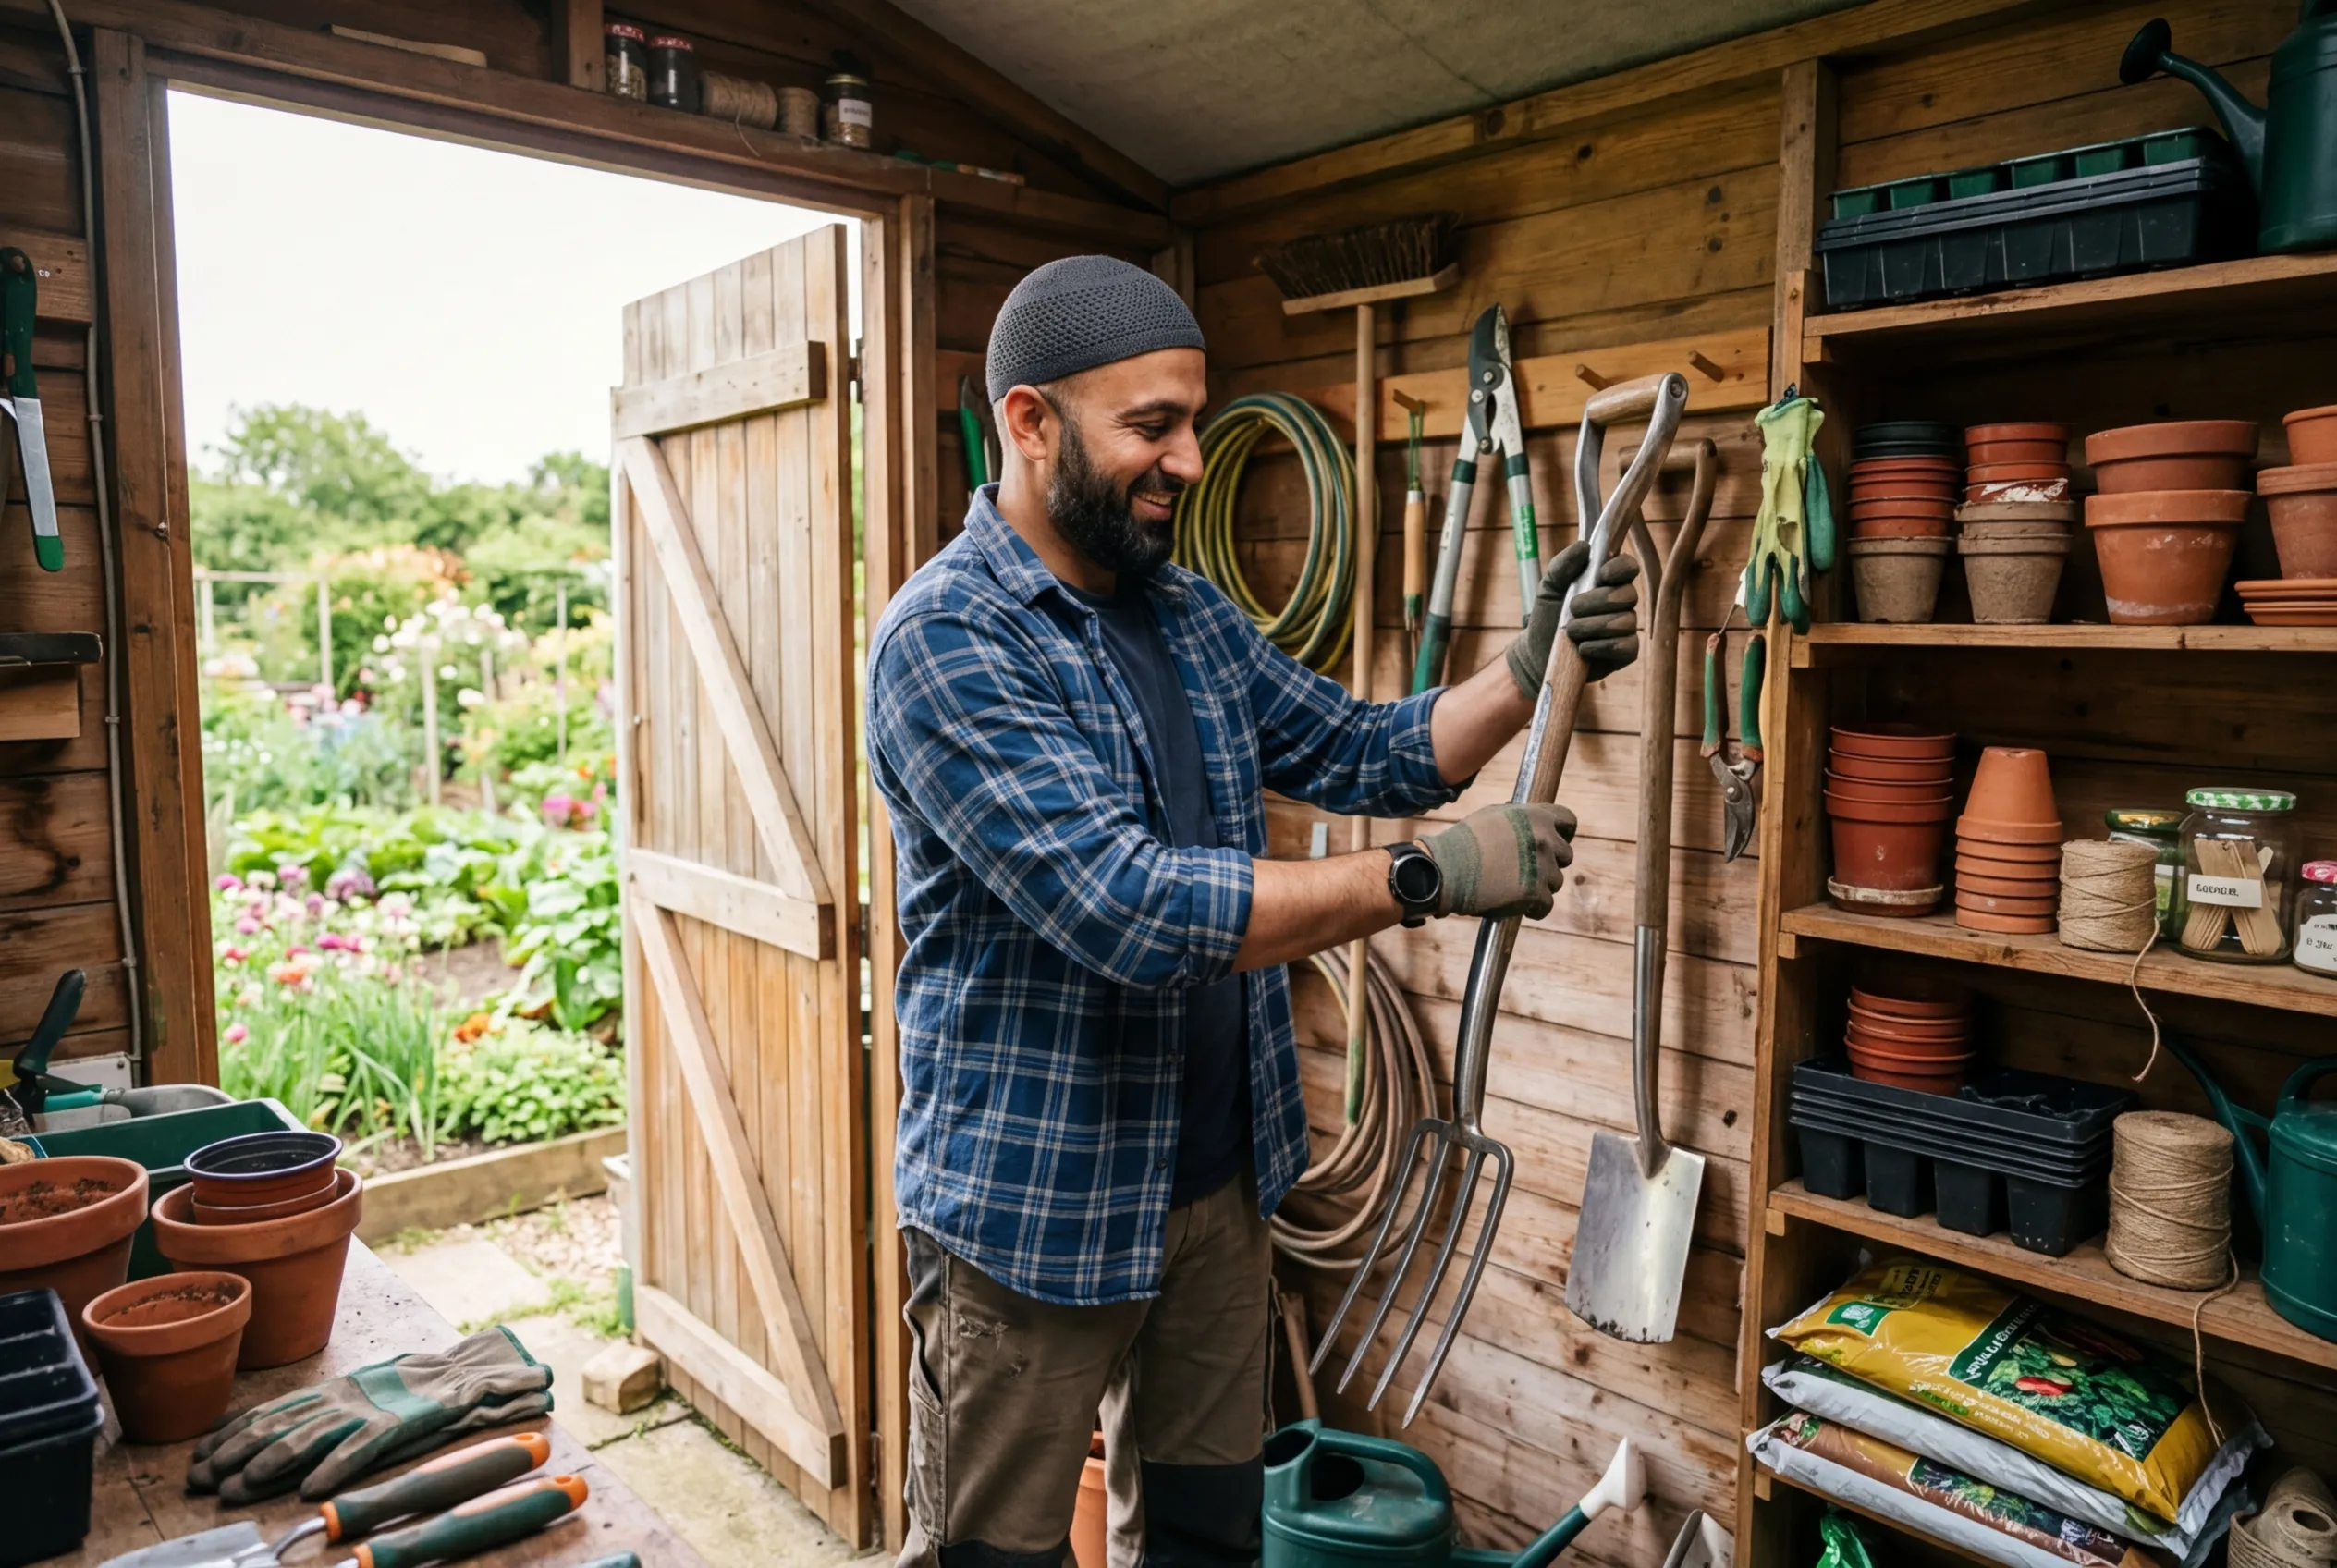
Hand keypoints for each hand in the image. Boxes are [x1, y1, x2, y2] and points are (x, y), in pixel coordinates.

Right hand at [1420, 802, 1576, 919]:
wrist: (1446, 870)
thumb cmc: (1463, 842)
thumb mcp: (1492, 816)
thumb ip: (1518, 818)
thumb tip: (1529, 819)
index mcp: (1536, 816)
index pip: (1569, 820)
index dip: (1563, 833)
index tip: (1556, 841)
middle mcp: (1545, 840)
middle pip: (1565, 855)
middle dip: (1549, 863)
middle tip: (1527, 869)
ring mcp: (1543, 868)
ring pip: (1555, 881)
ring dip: (1540, 886)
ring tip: (1513, 887)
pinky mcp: (1536, 894)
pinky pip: (1546, 905)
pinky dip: (1533, 908)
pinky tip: (1517, 905)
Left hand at [1505, 540, 1640, 697]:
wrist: (1538, 653)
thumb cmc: (1547, 616)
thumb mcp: (1548, 588)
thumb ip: (1562, 565)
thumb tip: (1583, 546)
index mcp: (1606, 581)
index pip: (1628, 567)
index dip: (1620, 568)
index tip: (1602, 575)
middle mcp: (1621, 602)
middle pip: (1628, 594)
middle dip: (1597, 602)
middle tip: (1572, 609)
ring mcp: (1626, 627)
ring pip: (1626, 621)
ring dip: (1594, 626)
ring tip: (1571, 632)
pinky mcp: (1626, 652)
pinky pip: (1627, 646)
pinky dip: (1601, 647)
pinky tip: (1583, 649)